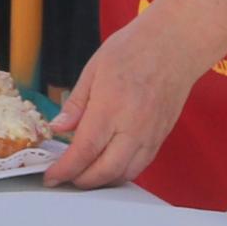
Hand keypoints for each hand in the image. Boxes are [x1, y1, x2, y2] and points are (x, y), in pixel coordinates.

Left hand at [45, 0, 210, 188]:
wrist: (176, 44)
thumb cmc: (134, 48)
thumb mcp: (93, 69)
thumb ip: (76, 104)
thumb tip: (59, 128)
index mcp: (111, 107)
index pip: (84, 151)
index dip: (65, 169)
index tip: (51, 177)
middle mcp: (133, 126)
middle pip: (106, 171)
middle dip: (81, 181)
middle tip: (64, 178)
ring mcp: (151, 134)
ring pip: (126, 173)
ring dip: (102, 181)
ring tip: (83, 176)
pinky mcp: (162, 136)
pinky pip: (141, 165)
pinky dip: (122, 172)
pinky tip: (108, 167)